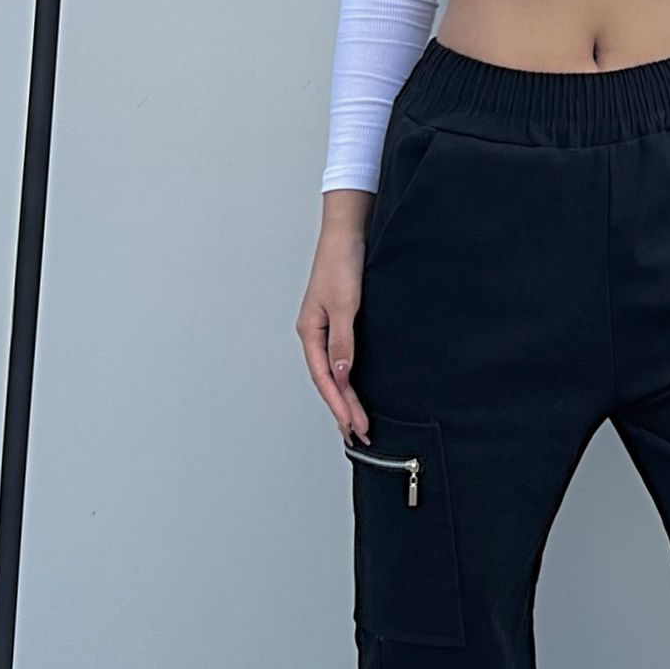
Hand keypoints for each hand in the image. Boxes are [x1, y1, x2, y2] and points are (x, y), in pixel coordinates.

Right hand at [296, 192, 372, 445]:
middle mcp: (314, 335)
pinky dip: (347, 380)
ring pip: (333, 374)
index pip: (325, 378)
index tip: (353, 425)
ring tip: (356, 424)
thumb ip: (342, 342)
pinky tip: (354, 392)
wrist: (347, 234)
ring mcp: (324, 330)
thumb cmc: (341, 264)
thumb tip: (342, 375)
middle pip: (328, 381)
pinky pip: (339, 360)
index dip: (339, 404)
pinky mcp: (337, 323)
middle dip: (342, 409)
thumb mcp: (345, 305)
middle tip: (359, 434)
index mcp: (310, 332)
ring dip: (345, 399)